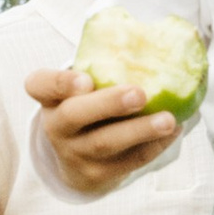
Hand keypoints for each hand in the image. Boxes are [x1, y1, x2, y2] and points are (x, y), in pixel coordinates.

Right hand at [27, 61, 178, 194]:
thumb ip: (102, 67)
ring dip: (140, 130)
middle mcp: (56, 127)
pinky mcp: (98, 174)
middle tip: (139, 94)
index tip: (85, 79)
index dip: (60, 83)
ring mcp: (75, 153)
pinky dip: (154, 145)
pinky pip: (129, 160)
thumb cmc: (89, 108)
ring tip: (168, 120)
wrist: (78, 162)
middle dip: (108, 104)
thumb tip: (155, 39)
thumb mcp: (82, 88)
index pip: (40, 85)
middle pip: (74, 115)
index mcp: (49, 98)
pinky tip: (173, 130)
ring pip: (105, 143)